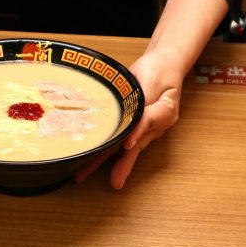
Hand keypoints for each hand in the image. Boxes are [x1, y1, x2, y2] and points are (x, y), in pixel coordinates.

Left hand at [74, 51, 181, 188]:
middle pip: (131, 147)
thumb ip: (147, 109)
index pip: (145, 127)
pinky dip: (103, 148)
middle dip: (120, 166)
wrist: (161, 63)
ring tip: (84, 174)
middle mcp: (150, 127)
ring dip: (103, 160)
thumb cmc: (160, 70)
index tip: (126, 146)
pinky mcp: (129, 123)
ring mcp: (140, 127)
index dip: (135, 136)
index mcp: (161, 116)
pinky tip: (89, 155)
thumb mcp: (156, 83)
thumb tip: (135, 131)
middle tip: (113, 183)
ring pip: (120, 146)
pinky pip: (116, 138)